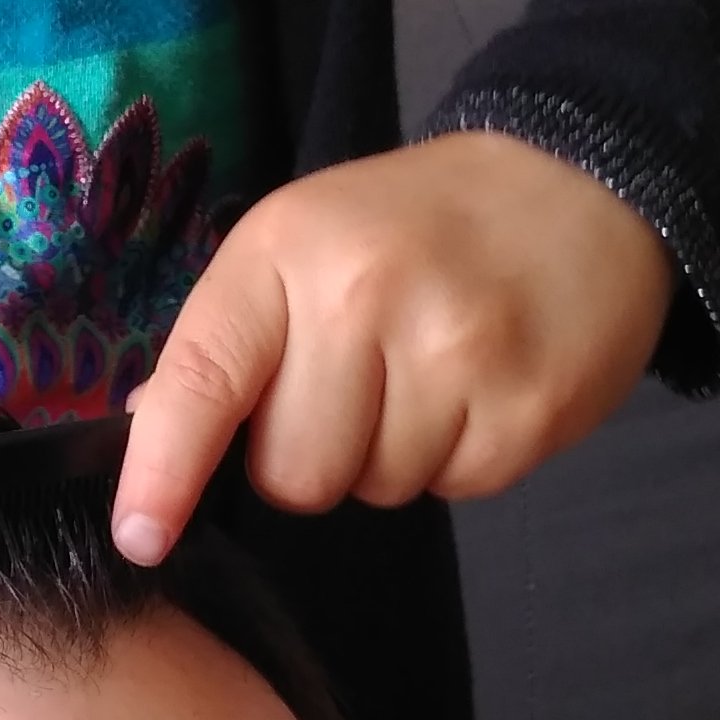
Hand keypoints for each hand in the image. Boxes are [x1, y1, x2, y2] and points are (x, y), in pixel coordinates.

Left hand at [112, 131, 675, 561]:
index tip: (140, 535)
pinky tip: (478, 386)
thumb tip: (149, 429)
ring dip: (390, 453)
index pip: (202, 380)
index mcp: (287, 251)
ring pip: (373, 489)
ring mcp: (455, 353)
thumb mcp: (299, 240)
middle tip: (360, 378)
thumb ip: (226, 337)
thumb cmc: (416, 224)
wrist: (579, 184)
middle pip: (291, 473)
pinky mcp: (527, 409)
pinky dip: (458, 456)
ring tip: (427, 369)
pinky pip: (453, 489)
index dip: (163, 471)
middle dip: (312, 453)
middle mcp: (364, 296)